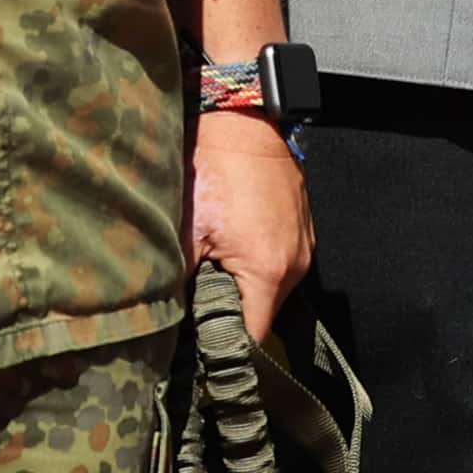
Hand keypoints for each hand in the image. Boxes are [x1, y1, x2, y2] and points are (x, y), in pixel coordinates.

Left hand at [188, 112, 315, 344]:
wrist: (241, 115)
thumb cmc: (212, 168)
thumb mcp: (184, 233)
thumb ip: (179, 288)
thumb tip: (168, 329)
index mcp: (269, 271)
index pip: (252, 340)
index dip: (223, 353)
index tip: (197, 357)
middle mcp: (297, 262)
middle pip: (263, 316)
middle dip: (230, 318)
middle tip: (192, 311)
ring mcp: (304, 242)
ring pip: (271, 289)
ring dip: (242, 288)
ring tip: (209, 272)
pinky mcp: (302, 224)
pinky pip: (280, 262)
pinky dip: (254, 264)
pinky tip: (228, 246)